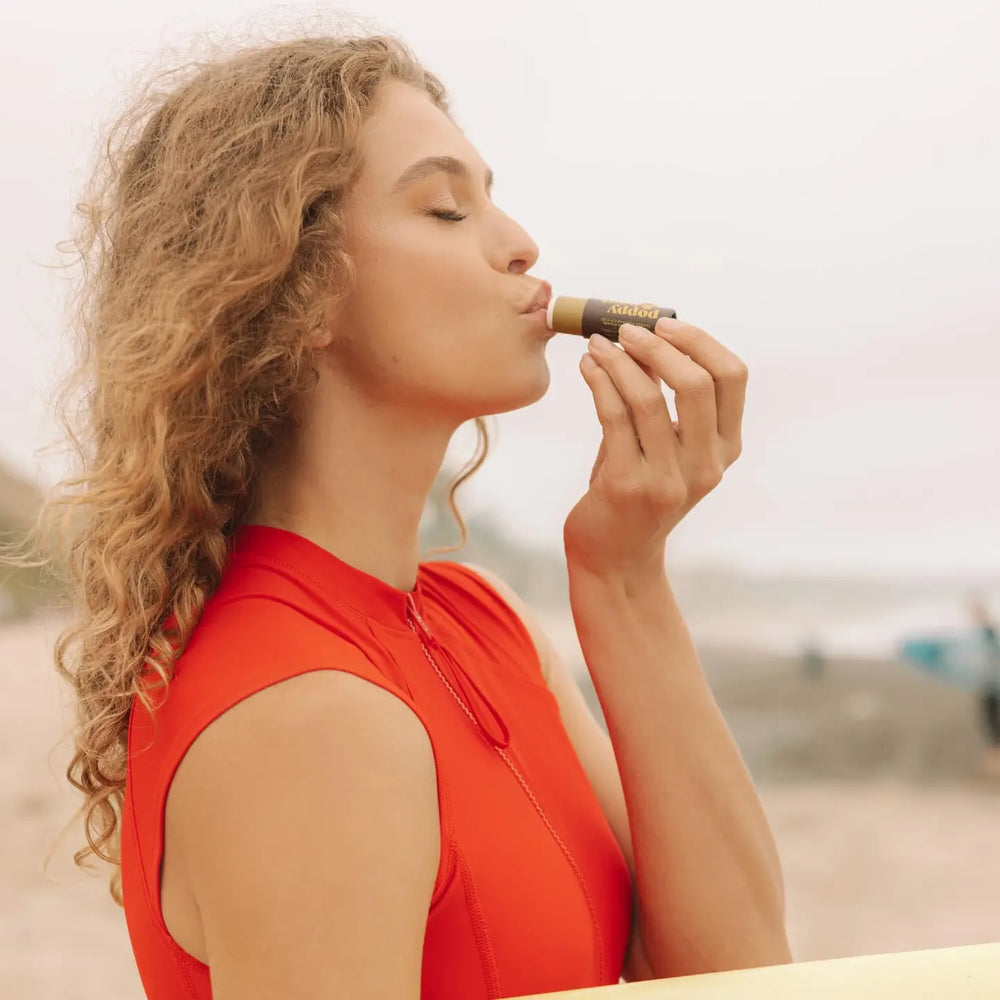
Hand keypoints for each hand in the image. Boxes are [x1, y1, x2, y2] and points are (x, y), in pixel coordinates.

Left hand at [563, 317, 747, 579]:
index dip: (700, 341)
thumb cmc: (636, 489)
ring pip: (648, 398)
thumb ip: (666, 402)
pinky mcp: (629, 486)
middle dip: (658, 346)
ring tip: (596, 345)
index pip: (732, 377)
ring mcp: (669, 479)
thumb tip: (645, 334)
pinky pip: (614, 417)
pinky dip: (599, 382)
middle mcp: (706, 465)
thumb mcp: (667, 448)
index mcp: (724, 448)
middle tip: (626, 330)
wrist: (615, 555)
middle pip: (697, 383)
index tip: (665, 323)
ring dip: (619, 361)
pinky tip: (587, 368)